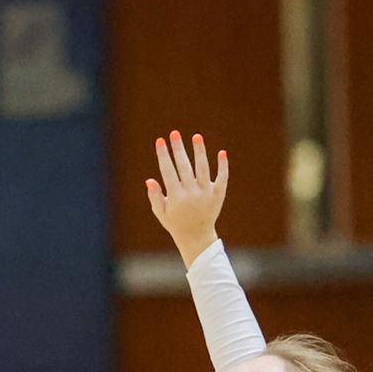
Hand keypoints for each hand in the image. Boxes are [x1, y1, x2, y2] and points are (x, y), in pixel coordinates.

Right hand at [146, 130, 228, 268]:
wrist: (196, 237)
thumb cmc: (176, 223)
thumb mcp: (161, 212)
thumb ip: (155, 196)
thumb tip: (149, 180)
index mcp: (176, 197)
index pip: (168, 172)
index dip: (163, 156)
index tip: (160, 141)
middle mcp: (192, 194)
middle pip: (184, 167)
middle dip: (178, 149)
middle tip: (174, 133)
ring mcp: (206, 194)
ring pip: (203, 169)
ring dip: (200, 152)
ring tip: (196, 137)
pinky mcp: (218, 195)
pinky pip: (222, 178)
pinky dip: (223, 166)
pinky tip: (222, 152)